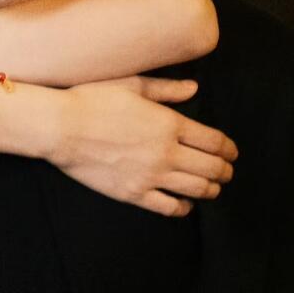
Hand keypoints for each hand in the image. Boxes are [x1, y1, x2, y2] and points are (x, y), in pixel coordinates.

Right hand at [52, 76, 237, 215]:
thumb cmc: (93, 99)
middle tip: (227, 171)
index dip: (229, 149)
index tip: (232, 152)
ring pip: (196, 188)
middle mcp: (167, 152)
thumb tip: (194, 88)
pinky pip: (168, 206)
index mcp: (170, 124)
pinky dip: (184, 208)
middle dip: (225, 170)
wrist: (61, 127)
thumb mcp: (132, 85)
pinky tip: (186, 204)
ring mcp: (151, 175)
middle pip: (211, 167)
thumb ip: (167, 89)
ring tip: (213, 187)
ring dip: (211, 189)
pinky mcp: (133, 193)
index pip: (214, 141)